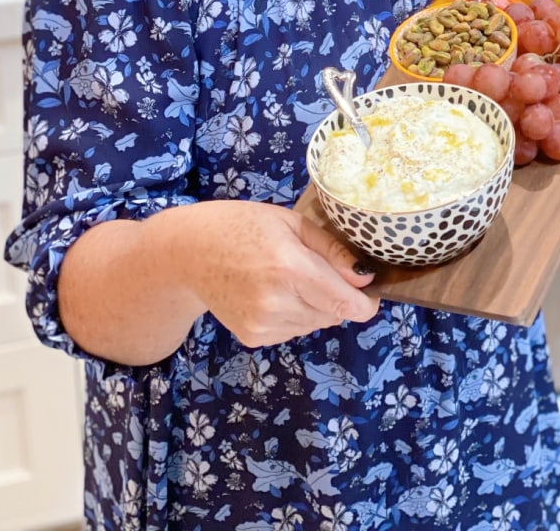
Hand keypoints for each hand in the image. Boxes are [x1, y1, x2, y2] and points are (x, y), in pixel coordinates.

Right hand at [175, 200, 379, 346]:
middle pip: (333, 314)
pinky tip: (273, 292)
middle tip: (316, 270)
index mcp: (290, 267)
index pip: (345, 303)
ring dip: (316, 306)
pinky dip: (295, 314)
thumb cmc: (243, 226)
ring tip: (289, 278)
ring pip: (315, 323)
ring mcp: (263, 323)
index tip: (370, 292)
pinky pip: (294, 330)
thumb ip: (332, 250)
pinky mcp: (253, 337)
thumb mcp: (291, 222)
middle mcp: (277, 301)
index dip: (365, 303)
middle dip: (337, 296)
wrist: (189, 252)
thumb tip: (365, 276)